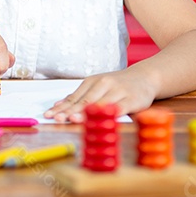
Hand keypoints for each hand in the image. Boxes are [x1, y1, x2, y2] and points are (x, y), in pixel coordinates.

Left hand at [43, 69, 157, 122]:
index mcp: (93, 81)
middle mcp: (104, 84)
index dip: (62, 107)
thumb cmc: (118, 85)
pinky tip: (101, 119)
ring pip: (99, 104)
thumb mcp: (98, 86)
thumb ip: (81, 96)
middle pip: (84, 101)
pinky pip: (119, 108)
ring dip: (85, 113)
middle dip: (69, 111)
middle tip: (57, 118)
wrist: (146, 77)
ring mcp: (118, 91)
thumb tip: (58, 104)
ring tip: (72, 119)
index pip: (74, 97)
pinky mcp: (132, 100)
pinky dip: (109, 114)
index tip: (49, 115)